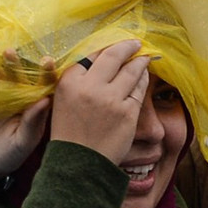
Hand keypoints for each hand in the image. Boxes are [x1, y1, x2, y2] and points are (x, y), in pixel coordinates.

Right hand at [0, 47, 56, 182]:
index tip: (47, 62)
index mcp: (33, 102)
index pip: (43, 83)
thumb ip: (33, 122)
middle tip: (10, 53)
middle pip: (17, 72)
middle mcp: (17, 91)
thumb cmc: (9, 154)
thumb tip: (46, 101)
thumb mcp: (23, 142)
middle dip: (13, 62)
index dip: (46, 73)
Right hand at [50, 40, 149, 164]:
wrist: (79, 165)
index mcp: (69, 82)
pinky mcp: (127, 112)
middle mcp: (90, 87)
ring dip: (140, 61)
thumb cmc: (70, 133)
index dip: (106, 48)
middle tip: (136, 43)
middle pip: (113, 55)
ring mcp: (110, 99)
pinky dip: (143, 80)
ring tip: (145, 57)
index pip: (92, 55)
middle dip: (127, 46)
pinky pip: (139, 89)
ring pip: (131, 70)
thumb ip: (77, 81)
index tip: (115, 45)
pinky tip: (144, 76)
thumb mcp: (62, 101)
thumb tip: (100, 60)